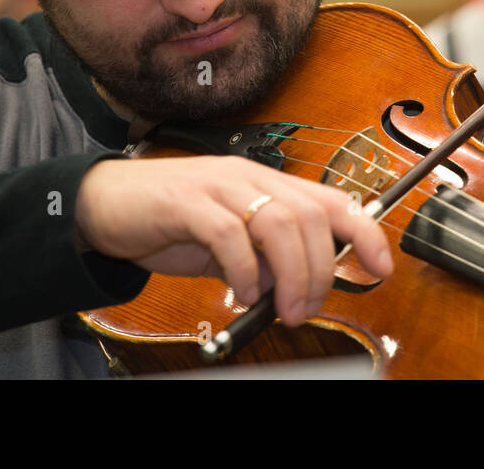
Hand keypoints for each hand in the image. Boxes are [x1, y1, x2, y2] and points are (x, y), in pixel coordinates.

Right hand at [75, 156, 393, 326]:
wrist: (103, 204)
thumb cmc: (169, 221)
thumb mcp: (228, 242)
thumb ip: (263, 257)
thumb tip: (298, 288)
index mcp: (265, 181)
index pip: (331, 199)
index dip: (364, 231)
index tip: (381, 266)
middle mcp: (248, 175)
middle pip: (309, 215)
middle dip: (319, 269)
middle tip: (306, 307)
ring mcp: (217, 184)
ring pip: (278, 221)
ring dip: (290, 274)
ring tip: (281, 308)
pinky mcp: (185, 201)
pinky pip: (228, 233)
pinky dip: (244, 269)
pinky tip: (241, 291)